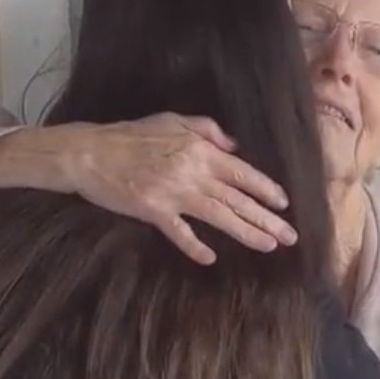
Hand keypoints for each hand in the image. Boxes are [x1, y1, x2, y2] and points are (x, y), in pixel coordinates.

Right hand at [0, 113, 295, 265]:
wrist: (88, 152)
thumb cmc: (131, 135)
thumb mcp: (173, 120)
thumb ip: (207, 130)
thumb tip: (234, 145)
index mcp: (200, 150)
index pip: (243, 172)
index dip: (266, 189)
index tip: (285, 204)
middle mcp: (192, 172)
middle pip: (237, 199)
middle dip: (267, 218)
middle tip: (290, 236)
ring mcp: (173, 192)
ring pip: (218, 216)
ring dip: (246, 232)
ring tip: (269, 246)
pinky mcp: (151, 210)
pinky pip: (178, 231)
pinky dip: (194, 246)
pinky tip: (210, 259)